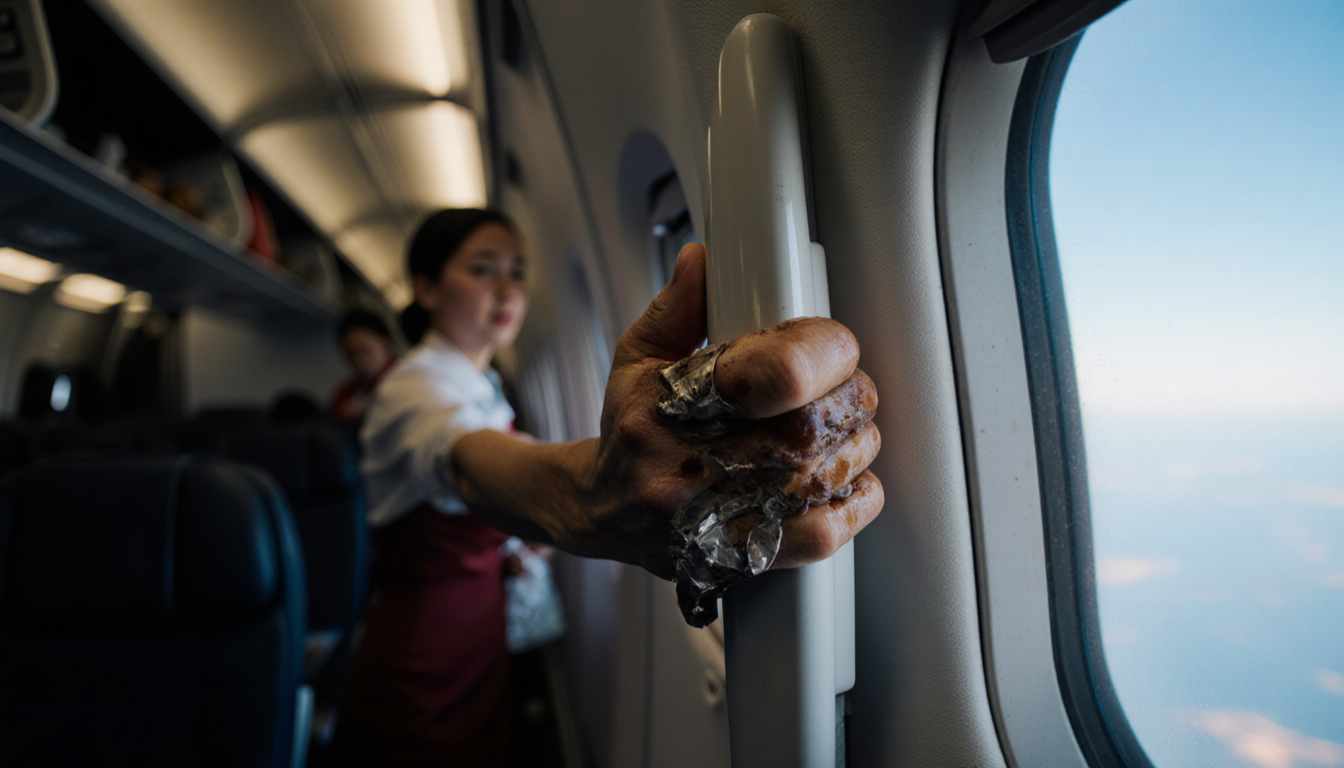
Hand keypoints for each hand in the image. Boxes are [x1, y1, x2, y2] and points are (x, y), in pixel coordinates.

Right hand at [553, 244, 882, 578]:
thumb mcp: (639, 356)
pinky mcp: (739, 557)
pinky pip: (823, 534)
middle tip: (845, 388)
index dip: (826, 351)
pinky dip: (852, 500)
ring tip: (839, 429)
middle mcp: (688, 467)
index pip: (777, 372)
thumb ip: (680, 306)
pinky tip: (839, 478)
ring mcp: (714, 518)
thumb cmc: (630, 430)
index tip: (833, 345)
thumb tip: (704, 259)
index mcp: (669, 404)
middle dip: (850, 398)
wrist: (604, 511)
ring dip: (855, 445)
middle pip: (812, 425)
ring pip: (825, 477)